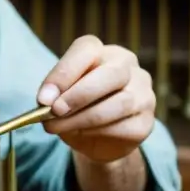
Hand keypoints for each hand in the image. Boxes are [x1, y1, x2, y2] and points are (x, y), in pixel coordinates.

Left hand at [36, 35, 155, 163]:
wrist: (96, 140)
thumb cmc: (75, 109)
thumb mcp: (59, 97)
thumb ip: (54, 95)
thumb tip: (46, 102)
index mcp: (102, 52)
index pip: (87, 50)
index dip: (64, 73)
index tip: (43, 98)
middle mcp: (127, 66)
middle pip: (111, 73)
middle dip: (78, 95)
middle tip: (55, 111)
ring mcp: (143, 93)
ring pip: (119, 102)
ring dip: (83, 118)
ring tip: (58, 127)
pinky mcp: (146, 121)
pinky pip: (124, 127)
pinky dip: (97, 132)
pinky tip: (81, 134)